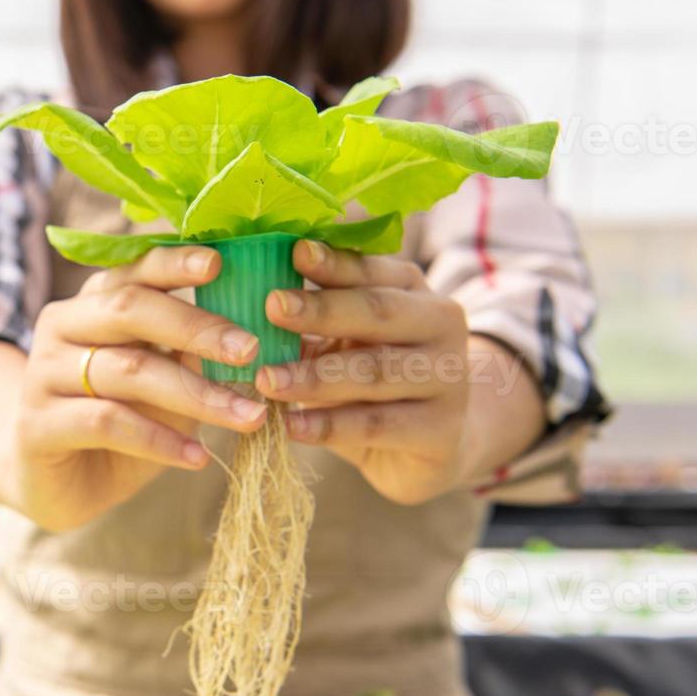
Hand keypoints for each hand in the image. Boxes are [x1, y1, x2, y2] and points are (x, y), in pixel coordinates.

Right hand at [9, 246, 268, 530]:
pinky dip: (159, 440)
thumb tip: (245, 339)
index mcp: (90, 304)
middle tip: (250, 350)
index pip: (133, 272)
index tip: (219, 263)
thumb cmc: (117, 425)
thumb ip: (186, 358)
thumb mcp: (158, 387)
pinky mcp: (38, 424)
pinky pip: (108, 422)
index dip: (174, 264)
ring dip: (196, 394)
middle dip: (196, 327)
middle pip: (129, 310)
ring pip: (128, 370)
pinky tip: (197, 457)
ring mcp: (44, 374)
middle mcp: (61, 327)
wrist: (53, 484)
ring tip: (248, 417)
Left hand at [255, 240, 472, 505]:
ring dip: (315, 376)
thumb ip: (314, 317)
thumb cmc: (371, 377)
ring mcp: (447, 379)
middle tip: (272, 307)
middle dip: (322, 310)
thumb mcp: (347, 340)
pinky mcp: (439, 430)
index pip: (372, 271)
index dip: (334, 263)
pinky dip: (328, 425)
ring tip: (266, 380)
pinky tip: (290, 424)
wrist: (433, 443)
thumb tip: (249, 289)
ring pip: (375, 371)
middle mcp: (440, 326)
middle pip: (378, 313)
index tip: (294, 252)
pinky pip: (375, 425)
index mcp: (414, 291)